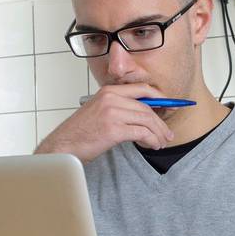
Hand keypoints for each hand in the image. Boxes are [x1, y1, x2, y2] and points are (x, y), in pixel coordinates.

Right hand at [35, 83, 172, 162]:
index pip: (142, 89)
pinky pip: (142, 133)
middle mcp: (111, 98)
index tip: (172, 105)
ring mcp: (112, 113)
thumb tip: (143, 114)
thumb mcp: (99, 111)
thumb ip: (118, 108)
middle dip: (161, 122)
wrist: (62, 146)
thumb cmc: (79, 133)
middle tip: (168, 133)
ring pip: (147, 120)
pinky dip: (151, 140)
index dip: (161, 97)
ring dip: (158, 133)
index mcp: (108, 91)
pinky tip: (152, 146)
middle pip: (147, 107)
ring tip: (161, 143)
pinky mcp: (113, 129)